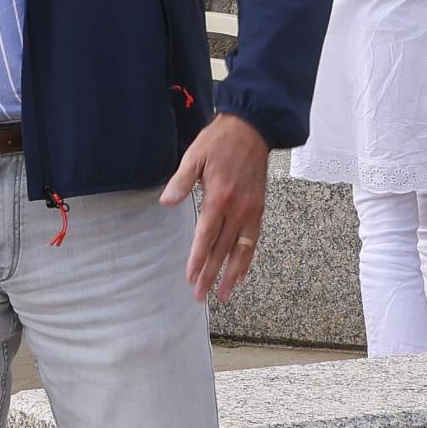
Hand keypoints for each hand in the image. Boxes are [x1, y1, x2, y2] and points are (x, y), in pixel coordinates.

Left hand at [161, 112, 269, 302]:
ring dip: (232, 274)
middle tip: (201, 296)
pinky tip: (241, 272)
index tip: (191, 278)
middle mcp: (238, 209)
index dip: (198, 259)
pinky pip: (253, 240)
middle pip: (222, 249)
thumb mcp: (193, 157)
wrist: (251, 131)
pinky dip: (247, 258)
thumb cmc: (218, 143)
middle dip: (211, 274)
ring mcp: (251, 210)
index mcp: (219, 198)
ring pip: (241, 250)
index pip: (206, 237)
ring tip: (224, 294)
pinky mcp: (259, 209)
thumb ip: (181, 182)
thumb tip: (167, 202)